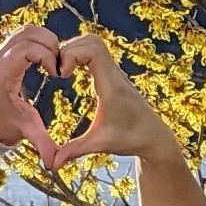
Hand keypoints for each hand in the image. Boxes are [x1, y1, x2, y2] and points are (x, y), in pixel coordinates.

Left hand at [0, 25, 61, 165]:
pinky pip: (25, 34)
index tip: (56, 73)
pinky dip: (40, 40)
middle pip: (28, 33)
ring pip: (27, 30)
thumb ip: (39, 143)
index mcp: (2, 74)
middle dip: (50, 44)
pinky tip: (49, 58)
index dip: (46, 56)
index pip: (26, 49)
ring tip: (56, 60)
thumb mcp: (21, 130)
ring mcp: (2, 51)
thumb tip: (53, 165)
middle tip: (59, 65)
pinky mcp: (6, 50)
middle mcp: (0, 57)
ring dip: (46, 40)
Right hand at [49, 34, 185, 168]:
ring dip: (74, 50)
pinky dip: (80, 55)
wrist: (154, 137)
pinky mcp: (113, 75)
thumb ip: (74, 151)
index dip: (72, 55)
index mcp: (111, 85)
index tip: (61, 75)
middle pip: (91, 40)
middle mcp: (114, 74)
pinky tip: (71, 73)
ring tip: (63, 71)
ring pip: (94, 43)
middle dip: (69, 49)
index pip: (93, 51)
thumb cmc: (129, 139)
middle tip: (58, 71)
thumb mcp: (99, 145)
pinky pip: (96, 52)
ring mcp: (115, 72)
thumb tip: (51, 165)